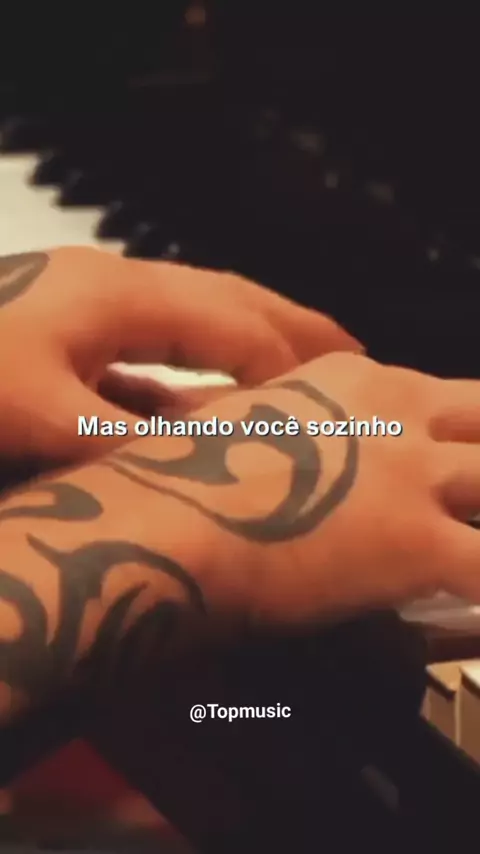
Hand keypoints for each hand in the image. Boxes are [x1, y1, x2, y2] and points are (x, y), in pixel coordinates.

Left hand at [0, 248, 359, 466]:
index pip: (229, 322)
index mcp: (112, 296)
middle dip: (291, 326)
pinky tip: (196, 405)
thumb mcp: (35, 418)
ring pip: (188, 320)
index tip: (336, 403)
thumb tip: (206, 461)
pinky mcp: (59, 337)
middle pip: (223, 298)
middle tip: (353, 354)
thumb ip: (125, 439)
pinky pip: (146, 350)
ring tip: (296, 373)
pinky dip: (188, 374)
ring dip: (244, 345)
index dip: (288, 364)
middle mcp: (107, 289)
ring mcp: (83, 309)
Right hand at [107, 352, 479, 618]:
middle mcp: (394, 413)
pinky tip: (472, 613)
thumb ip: (278, 420)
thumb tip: (282, 438)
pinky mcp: (415, 542)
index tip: (454, 464)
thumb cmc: (173, 476)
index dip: (455, 438)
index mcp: (353, 382)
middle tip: (474, 492)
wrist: (157, 521)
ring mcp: (412, 474)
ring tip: (465, 550)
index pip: (440, 400)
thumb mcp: (235, 422)